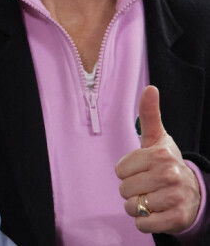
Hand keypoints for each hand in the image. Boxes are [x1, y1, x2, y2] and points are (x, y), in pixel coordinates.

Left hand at [115, 85, 200, 233]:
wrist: (192, 192)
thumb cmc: (165, 161)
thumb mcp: (157, 138)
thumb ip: (149, 114)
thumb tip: (150, 88)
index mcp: (160, 154)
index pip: (120, 170)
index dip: (126, 173)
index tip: (140, 170)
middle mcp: (169, 175)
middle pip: (125, 189)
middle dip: (130, 190)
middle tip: (145, 186)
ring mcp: (175, 198)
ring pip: (133, 207)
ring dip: (137, 206)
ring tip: (150, 199)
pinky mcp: (177, 219)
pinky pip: (144, 224)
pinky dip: (144, 221)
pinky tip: (154, 213)